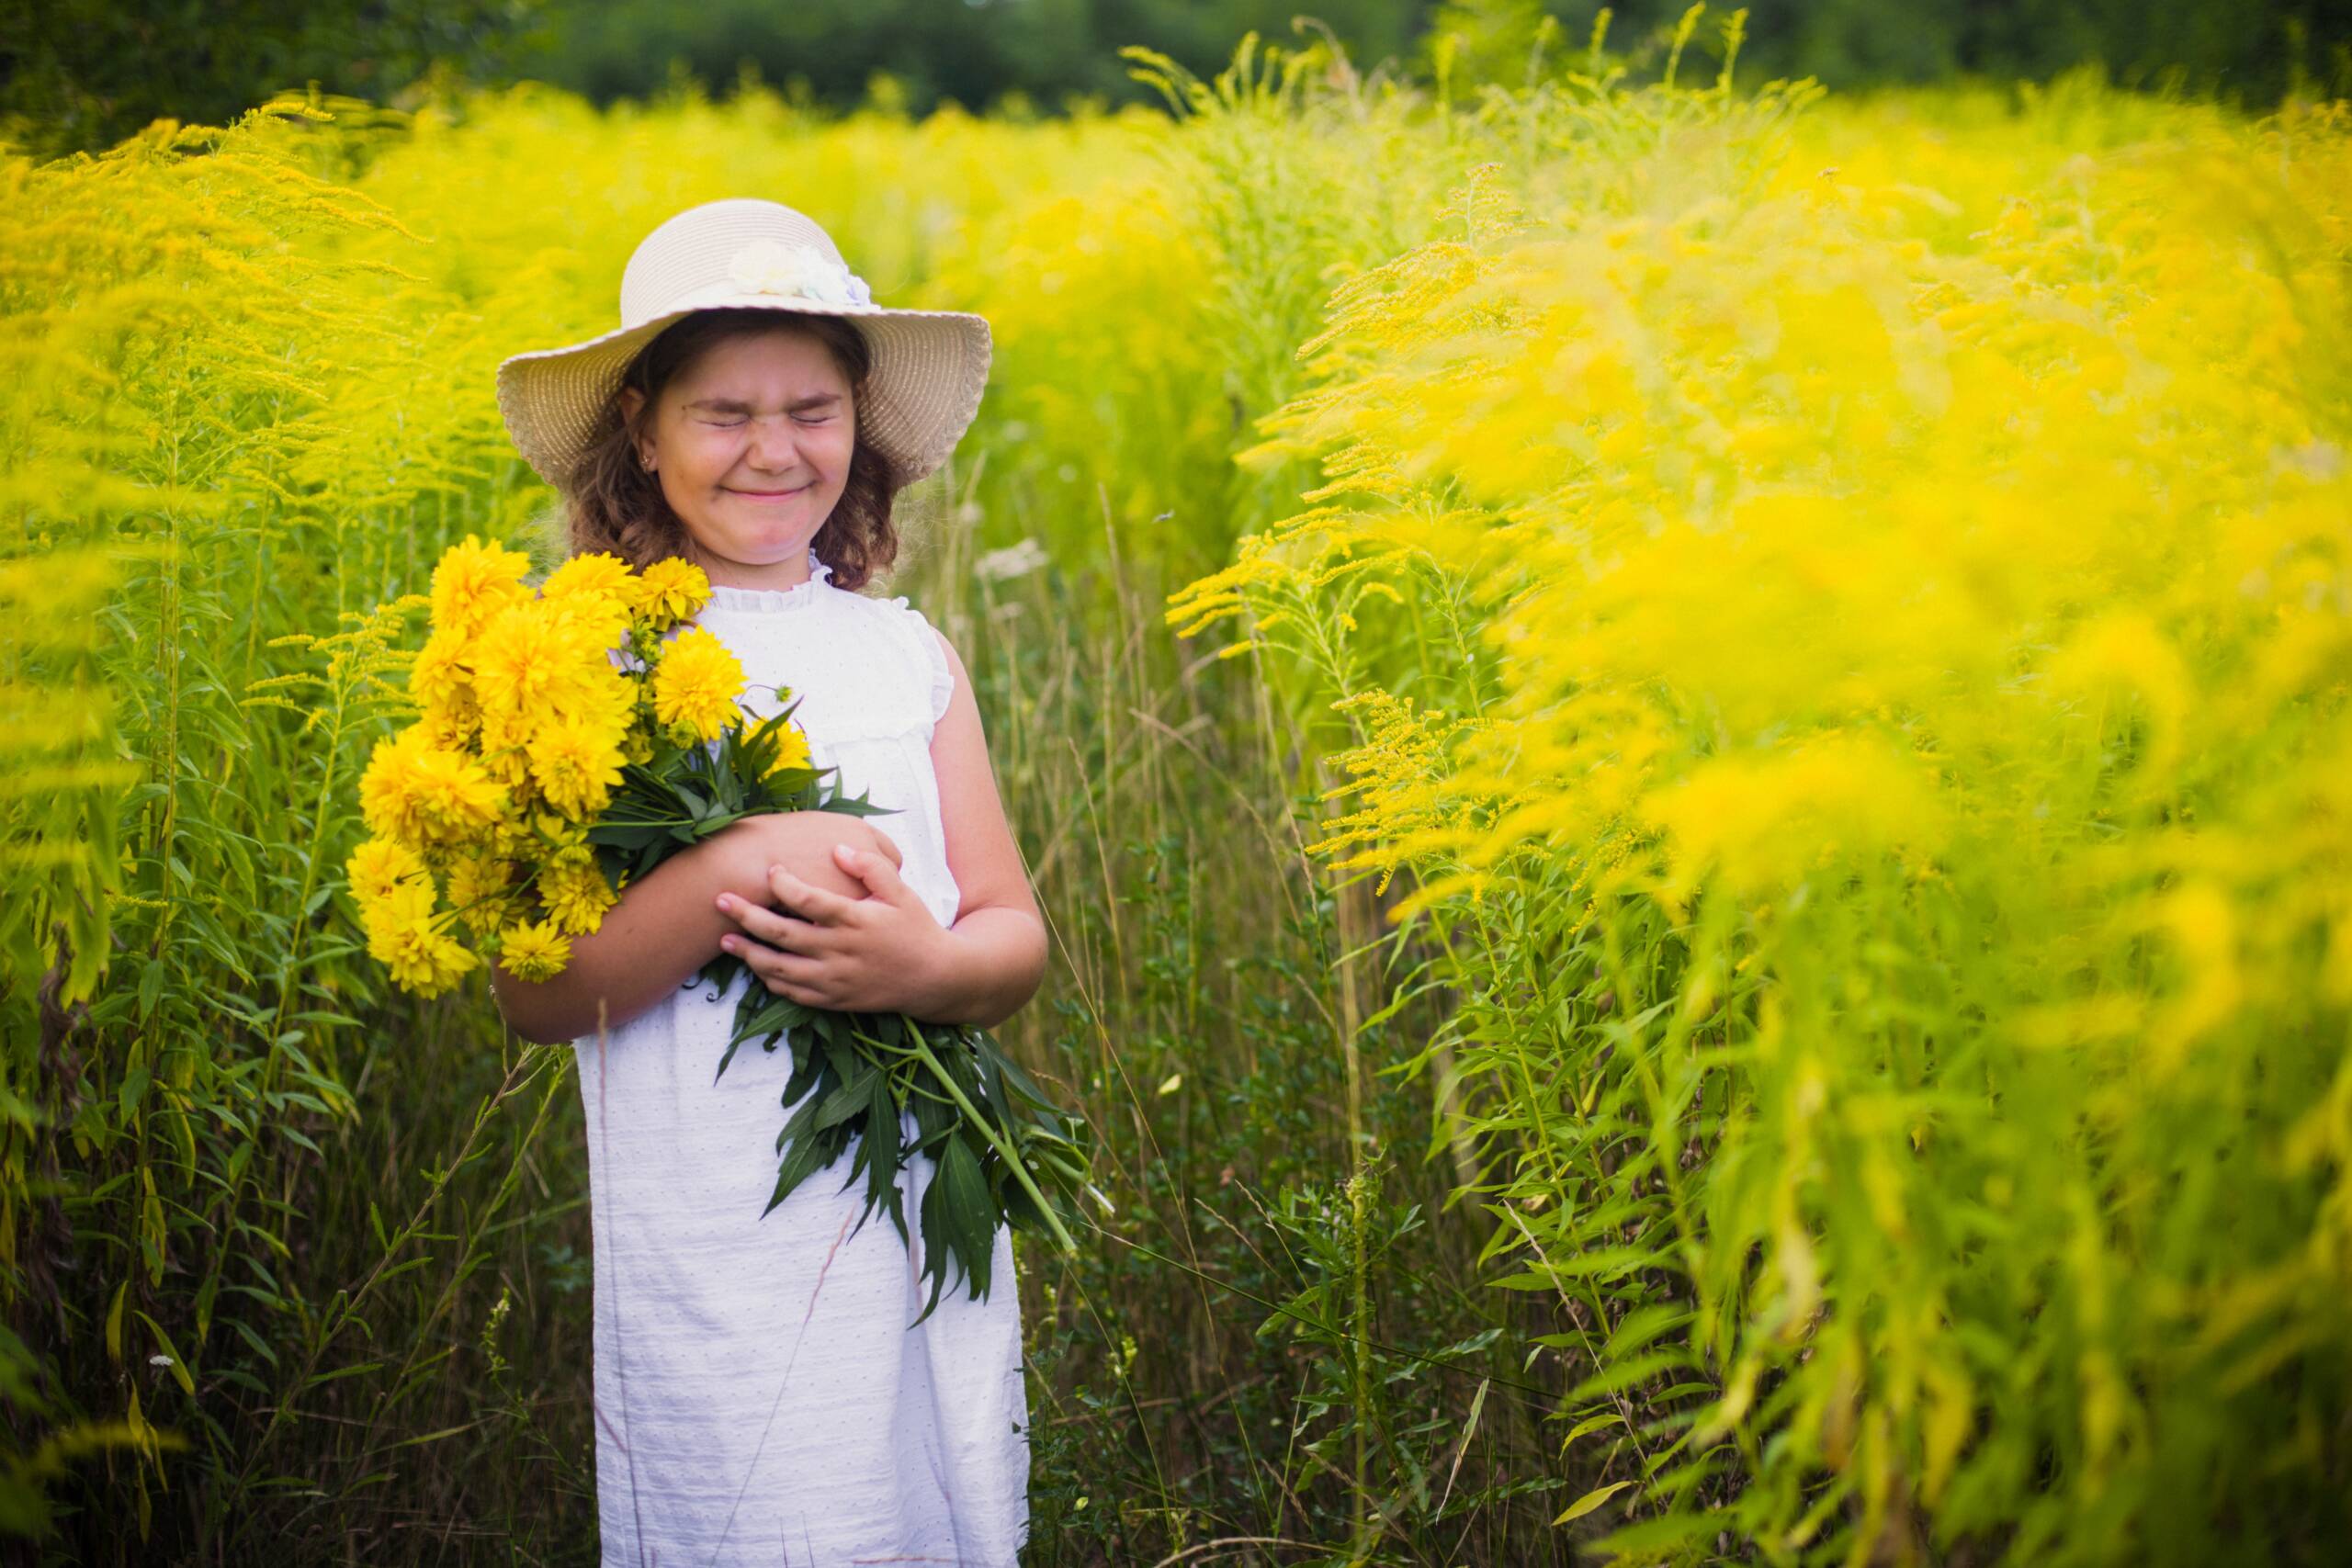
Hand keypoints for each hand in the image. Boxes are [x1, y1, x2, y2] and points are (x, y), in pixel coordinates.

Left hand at [715, 841, 949, 1014]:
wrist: (934, 980)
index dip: (784, 885)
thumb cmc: (916, 929)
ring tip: (725, 939)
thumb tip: (837, 848)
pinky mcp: (833, 999)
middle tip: (721, 900)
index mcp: (855, 921)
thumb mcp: (902, 892)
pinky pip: (792, 992)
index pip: (809, 901)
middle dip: (746, 916)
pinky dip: (770, 979)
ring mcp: (834, 979)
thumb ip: (871, 867)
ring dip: (748, 953)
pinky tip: (757, 966)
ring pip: (779, 968)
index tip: (770, 871)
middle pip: (782, 934)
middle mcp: (840, 951)